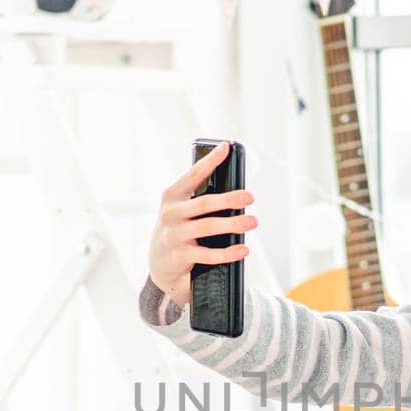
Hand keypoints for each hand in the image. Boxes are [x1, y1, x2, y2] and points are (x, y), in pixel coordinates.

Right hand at [148, 142, 259, 306]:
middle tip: (250, 197)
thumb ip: (199, 199)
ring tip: (252, 221)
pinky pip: (208, 254)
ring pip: (208, 226)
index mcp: (172, 196)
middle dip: (229, 198)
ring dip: (233, 224)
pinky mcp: (179, 256)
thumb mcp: (181, 210)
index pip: (192, 175)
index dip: (209, 161)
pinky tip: (243, 249)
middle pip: (204, 203)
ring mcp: (174, 235)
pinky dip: (228, 253)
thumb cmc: (178, 229)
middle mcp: (170, 213)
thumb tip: (235, 193)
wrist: (159, 263)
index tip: (226, 148)